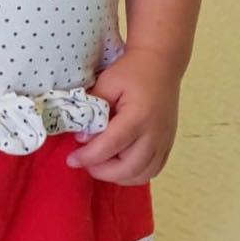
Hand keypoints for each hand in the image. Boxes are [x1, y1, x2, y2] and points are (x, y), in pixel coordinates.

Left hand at [67, 49, 179, 184]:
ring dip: (118, 176)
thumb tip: (81, 137)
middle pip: (128, 168)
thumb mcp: (107, 83)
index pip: (110, 146)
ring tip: (100, 164)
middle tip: (84, 162)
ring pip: (141, 175)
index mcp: (138, 116)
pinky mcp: (168, 144)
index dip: (88, 157)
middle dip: (101, 171)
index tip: (71, 159)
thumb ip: (93, 110)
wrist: (161, 64)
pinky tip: (118, 164)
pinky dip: (134, 174)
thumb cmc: (131, 71)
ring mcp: (164, 141)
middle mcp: (155, 133)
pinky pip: (153, 170)